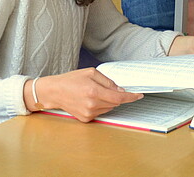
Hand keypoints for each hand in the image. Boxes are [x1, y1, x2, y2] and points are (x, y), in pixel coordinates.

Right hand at [27, 68, 141, 121]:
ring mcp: (88, 113)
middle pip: (115, 103)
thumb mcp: (91, 73)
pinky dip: (100, 106)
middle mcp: (92, 104)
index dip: (131, 97)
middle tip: (105, 88)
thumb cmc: (71, 80)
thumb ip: (108, 82)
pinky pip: (100, 112)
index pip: (119, 98)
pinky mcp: (85, 119)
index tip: (139, 95)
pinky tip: (89, 100)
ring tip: (94, 93)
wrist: (54, 92)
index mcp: (94, 91)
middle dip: (116, 96)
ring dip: (108, 101)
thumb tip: (120, 91)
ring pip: (109, 108)